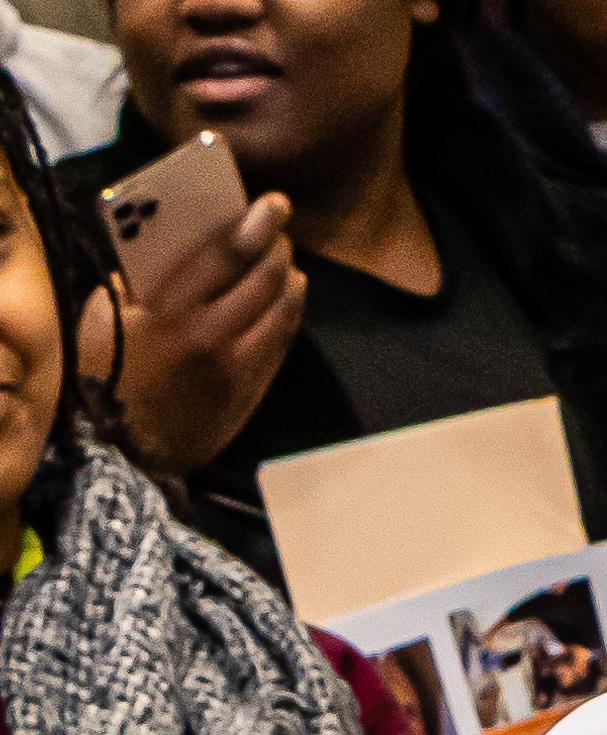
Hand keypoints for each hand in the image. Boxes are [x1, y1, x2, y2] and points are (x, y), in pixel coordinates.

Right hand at [91, 192, 306, 475]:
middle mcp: (214, 337)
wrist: (127, 448)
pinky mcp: (254, 390)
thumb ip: (137, 282)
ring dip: (289, 278)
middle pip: (266, 280)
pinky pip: (282, 341)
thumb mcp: (106, 319)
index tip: (275, 203)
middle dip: (277, 246)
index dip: (257, 224)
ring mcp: (240, 366)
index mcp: (172, 313)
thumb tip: (171, 249)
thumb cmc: (106, 374)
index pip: (228, 256)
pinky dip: (289, 312)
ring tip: (284, 259)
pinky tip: (288, 296)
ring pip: (283, 310)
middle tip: (277, 226)